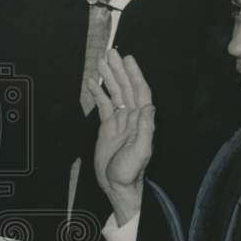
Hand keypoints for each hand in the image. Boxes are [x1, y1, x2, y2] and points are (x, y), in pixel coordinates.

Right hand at [88, 51, 154, 224]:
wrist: (116, 186)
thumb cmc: (130, 173)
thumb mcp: (140, 152)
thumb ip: (145, 129)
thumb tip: (148, 107)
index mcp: (142, 121)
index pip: (140, 92)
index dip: (134, 75)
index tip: (128, 60)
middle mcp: (132, 118)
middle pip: (126, 88)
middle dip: (119, 70)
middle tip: (111, 53)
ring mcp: (119, 121)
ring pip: (114, 94)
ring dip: (109, 77)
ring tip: (101, 62)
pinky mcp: (107, 127)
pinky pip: (103, 106)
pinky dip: (97, 93)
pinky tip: (92, 83)